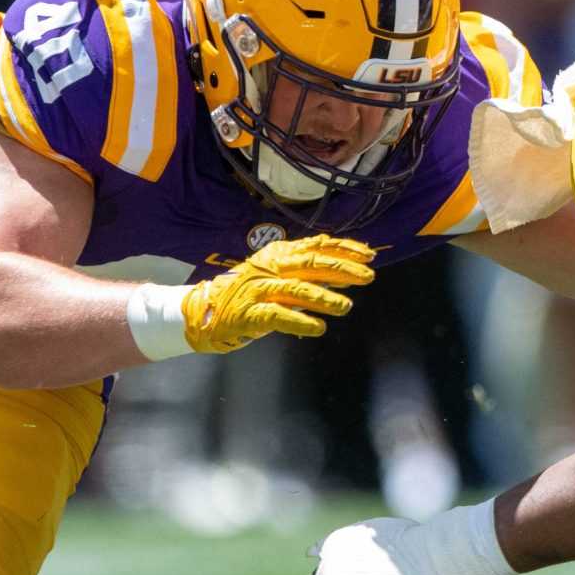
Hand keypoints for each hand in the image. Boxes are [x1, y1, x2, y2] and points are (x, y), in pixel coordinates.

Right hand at [182, 234, 375, 352]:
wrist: (204, 311)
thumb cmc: (249, 293)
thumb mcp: (278, 276)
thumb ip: (308, 274)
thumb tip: (347, 272)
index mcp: (278, 254)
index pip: (316, 246)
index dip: (345, 249)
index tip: (369, 254)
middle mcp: (269, 268)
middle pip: (310, 264)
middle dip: (342, 269)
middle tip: (368, 276)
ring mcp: (258, 290)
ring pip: (296, 290)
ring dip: (324, 297)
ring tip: (346, 306)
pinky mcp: (249, 314)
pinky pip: (278, 316)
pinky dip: (300, 321)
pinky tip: (319, 328)